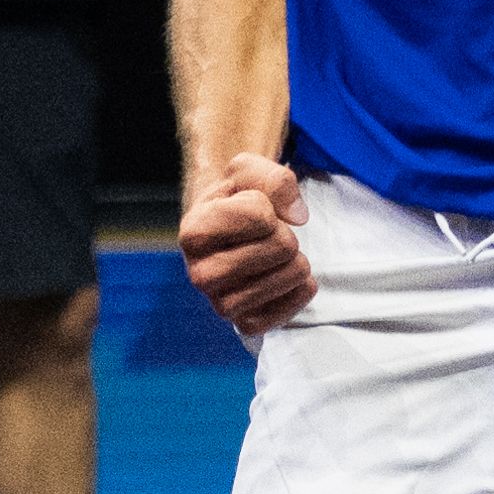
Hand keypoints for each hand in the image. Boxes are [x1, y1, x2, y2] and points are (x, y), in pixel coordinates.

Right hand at [179, 153, 315, 334]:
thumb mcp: (246, 170)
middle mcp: (200, 275)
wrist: (230, 233)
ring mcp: (221, 305)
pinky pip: (296, 301)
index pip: (261, 215)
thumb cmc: (237, 199)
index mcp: (193, 233)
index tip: (251, 209)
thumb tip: (298, 218)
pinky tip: (283, 276)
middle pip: (282, 246)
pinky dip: (301, 286)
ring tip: (274, 255)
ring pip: (293, 273)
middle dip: (285, 232)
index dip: (267, 205)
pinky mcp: (246, 324)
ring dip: (296, 257)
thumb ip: (274, 179)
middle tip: (266, 235)